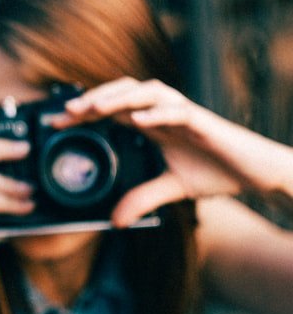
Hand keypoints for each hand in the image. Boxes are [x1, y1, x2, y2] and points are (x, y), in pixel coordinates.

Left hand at [54, 77, 288, 224]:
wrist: (256, 173)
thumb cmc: (217, 172)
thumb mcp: (171, 189)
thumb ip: (142, 198)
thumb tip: (116, 221)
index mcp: (152, 123)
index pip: (111, 110)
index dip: (84, 113)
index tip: (57, 123)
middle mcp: (163, 112)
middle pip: (123, 93)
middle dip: (94, 99)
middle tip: (67, 112)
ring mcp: (183, 113)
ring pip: (146, 92)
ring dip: (119, 98)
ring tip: (95, 108)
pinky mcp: (203, 122)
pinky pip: (178, 111)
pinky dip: (157, 112)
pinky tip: (138, 119)